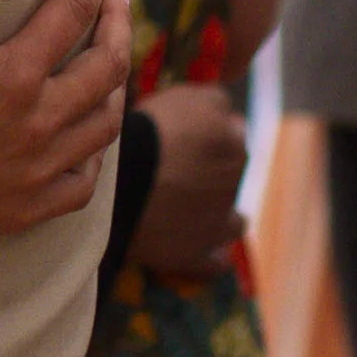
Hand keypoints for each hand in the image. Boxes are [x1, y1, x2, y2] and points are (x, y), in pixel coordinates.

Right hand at [0, 0, 130, 265]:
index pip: (70, 11)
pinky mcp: (29, 209)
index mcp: (12, 78)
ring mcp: (39, 170)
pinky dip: (94, 149)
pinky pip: (86, 180)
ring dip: (115, 82)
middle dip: (116, 20)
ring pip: (106, 122)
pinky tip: (85, 134)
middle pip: (107, 66)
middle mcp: (38, 123)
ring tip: (108, 57)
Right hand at [130, 84, 247, 276]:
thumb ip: (214, 101)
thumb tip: (231, 116)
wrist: (122, 183)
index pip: (231, 128)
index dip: (208, 127)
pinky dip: (210, 253)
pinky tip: (196, 244)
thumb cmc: (148, 132)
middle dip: (214, 168)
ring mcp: (218, 224)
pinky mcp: (197, 255)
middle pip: (231, 172)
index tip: (185, 129)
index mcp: (232, 144)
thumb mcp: (183, 96)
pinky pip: (215, 260)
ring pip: (233, 218)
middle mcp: (233, 184)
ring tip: (190, 207)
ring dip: (219, 212)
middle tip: (178, 163)